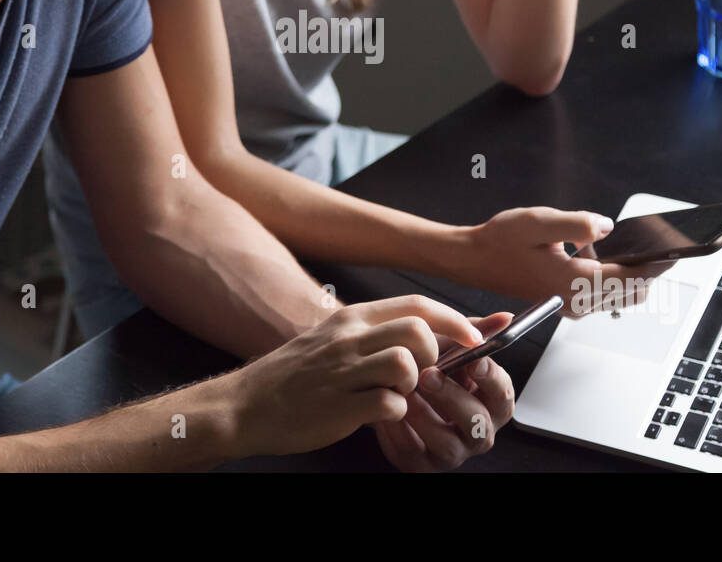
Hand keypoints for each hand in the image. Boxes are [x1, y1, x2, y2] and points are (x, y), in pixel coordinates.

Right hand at [224, 295, 484, 457]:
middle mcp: (348, 338)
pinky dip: (395, 414)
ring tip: (396, 396)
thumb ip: (374, 334)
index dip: (455, 319)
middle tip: (423, 376)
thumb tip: (426, 332)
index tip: (476, 336)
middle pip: (418, 330)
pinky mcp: (339, 407)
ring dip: (414, 385)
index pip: (416, 305)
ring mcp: (342, 372)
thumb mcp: (332, 341)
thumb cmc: (294, 376)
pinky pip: (389, 405)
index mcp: (350, 319)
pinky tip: (379, 415)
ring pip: (406, 364)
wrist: (245, 406)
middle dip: (435, 356)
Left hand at [371, 312, 515, 471]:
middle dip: (454, 397)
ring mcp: (450, 452)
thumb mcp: (446, 347)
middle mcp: (476, 432)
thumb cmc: (425, 367)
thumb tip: (505, 317)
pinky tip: (388, 412)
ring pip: (449, 445)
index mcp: (488, 402)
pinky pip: (414, 454)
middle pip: (478, 423)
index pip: (503, 395)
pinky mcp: (421, 464)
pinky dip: (400, 432)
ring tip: (403, 392)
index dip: (491, 379)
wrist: (383, 387)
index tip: (474, 361)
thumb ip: (472, 332)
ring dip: (425, 416)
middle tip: (428, 375)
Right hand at [448, 206, 673, 314]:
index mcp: (572, 282)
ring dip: (632, 274)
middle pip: (632, 291)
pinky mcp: (567, 302)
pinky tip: (601, 252)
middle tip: (661, 243)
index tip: (676, 248)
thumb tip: (609, 227)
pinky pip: (604, 294)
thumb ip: (577, 224)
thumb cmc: (501, 239)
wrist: (473, 259)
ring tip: (634, 246)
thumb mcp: (539, 222)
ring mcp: (572, 305)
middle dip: (650, 269)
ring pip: (620, 296)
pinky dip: (614, 277)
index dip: (657, 263)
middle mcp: (575, 301)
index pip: (630, 278)